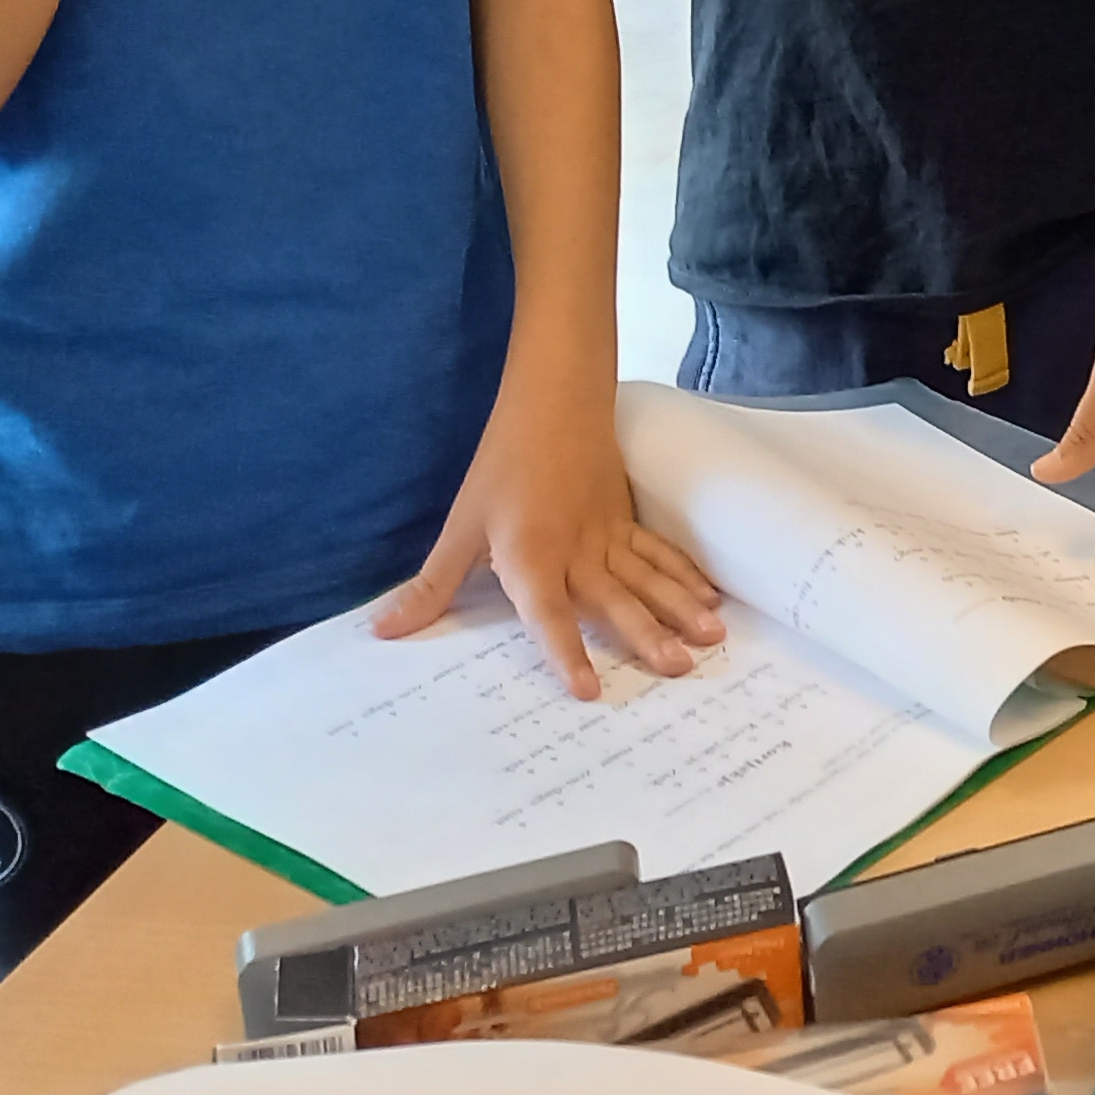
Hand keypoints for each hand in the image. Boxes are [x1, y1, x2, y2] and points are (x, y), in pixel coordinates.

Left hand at [373, 371, 724, 699]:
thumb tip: (384, 633)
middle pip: (615, 600)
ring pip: (648, 578)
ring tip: (710, 639)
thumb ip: (431, 587)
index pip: (548, 614)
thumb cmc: (501, 466)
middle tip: (679, 669)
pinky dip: (685, 576)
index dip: (566, 653)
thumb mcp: (461, 527)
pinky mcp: (626, 521)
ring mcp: (609, 535)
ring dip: (679, 608)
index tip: (589, 692)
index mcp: (531, 556)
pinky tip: (710, 598)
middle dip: (648, 635)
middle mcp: (577, 551)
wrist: (552, 402)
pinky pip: (659, 554)